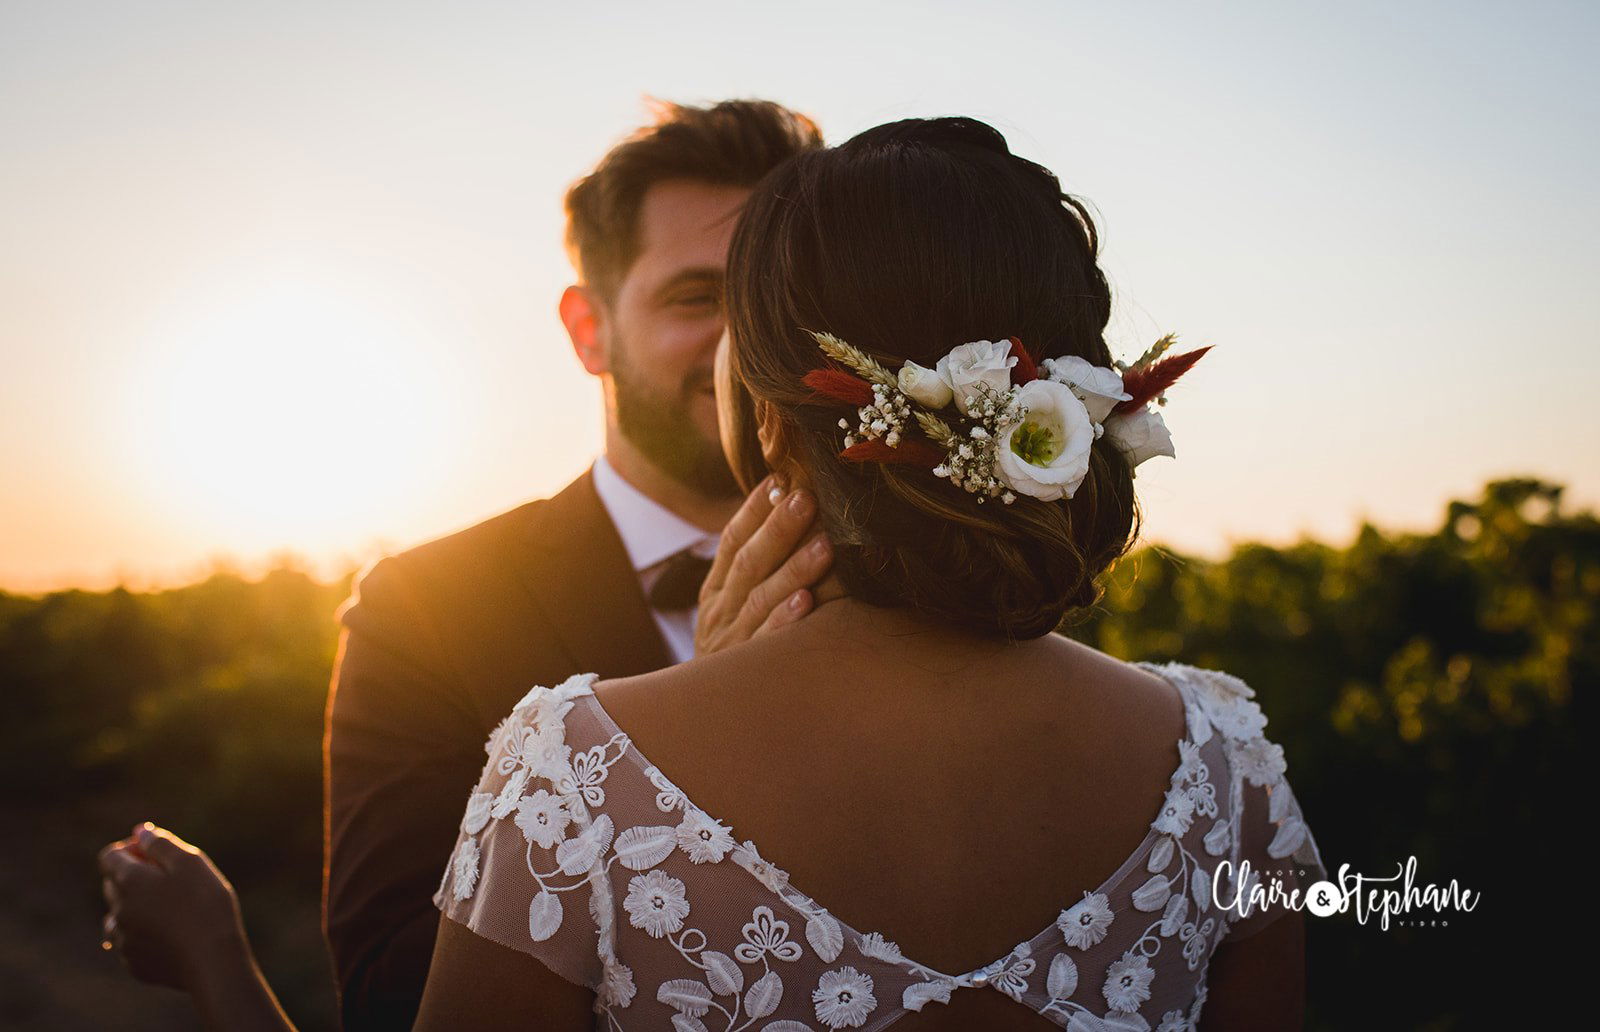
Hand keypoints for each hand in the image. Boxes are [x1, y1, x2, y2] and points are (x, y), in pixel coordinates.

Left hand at [98, 823, 249, 991]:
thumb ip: (161, 844)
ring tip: (169, 911)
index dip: (130, 849)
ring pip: (119, 916)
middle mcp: (118, 910)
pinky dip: (144, 935)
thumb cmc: (206, 905)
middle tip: (170, 880)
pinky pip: (131, 943)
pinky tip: (170, 937)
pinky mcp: (134, 963)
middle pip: (113, 885)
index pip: (110, 857)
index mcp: (130, 882)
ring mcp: (124, 940)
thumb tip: (140, 832)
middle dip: (133, 877)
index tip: (153, 852)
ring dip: (135, 908)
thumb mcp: (191, 863)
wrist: (213, 960)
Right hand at [695, 476, 832, 655]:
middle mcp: (719, 612)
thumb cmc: (734, 653)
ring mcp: (731, 642)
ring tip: (825, 544)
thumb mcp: (730, 610)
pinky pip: (767, 643)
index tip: (780, 480)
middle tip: (808, 497)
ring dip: (794, 569)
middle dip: (778, 528)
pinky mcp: (746, 673)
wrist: (707, 719)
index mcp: (715, 591)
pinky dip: (785, 621)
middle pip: (748, 562)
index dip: (754, 511)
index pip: (732, 541)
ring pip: (761, 599)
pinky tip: (806, 602)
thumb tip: (789, 512)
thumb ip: (752, 571)